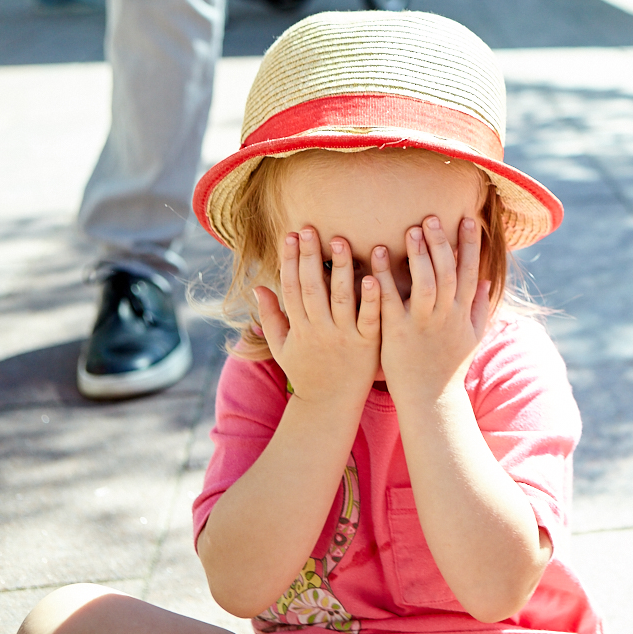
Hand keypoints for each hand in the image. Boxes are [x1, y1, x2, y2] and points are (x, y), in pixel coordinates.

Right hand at [255, 227, 380, 404]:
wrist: (330, 405)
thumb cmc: (306, 372)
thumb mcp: (282, 347)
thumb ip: (270, 316)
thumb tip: (258, 286)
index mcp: (298, 327)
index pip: (291, 287)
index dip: (290, 260)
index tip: (291, 235)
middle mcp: (319, 329)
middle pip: (312, 287)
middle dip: (310, 256)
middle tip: (312, 228)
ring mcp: (343, 336)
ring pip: (341, 297)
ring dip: (341, 268)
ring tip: (341, 240)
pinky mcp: (367, 344)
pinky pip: (369, 318)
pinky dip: (371, 298)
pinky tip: (374, 277)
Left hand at [373, 216, 492, 401]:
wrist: (430, 399)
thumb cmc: (449, 367)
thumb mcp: (472, 336)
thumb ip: (478, 306)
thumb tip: (485, 279)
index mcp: (461, 312)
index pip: (470, 271)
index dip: (470, 245)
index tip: (468, 220)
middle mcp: (445, 315)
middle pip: (446, 271)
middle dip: (441, 242)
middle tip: (431, 217)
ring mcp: (422, 323)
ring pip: (424, 282)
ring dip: (418, 255)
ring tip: (410, 229)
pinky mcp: (397, 332)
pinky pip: (390, 300)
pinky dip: (384, 278)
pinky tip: (377, 257)